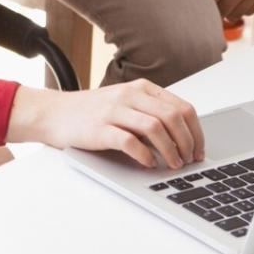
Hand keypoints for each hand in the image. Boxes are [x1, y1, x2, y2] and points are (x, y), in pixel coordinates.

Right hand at [7, 81, 204, 169]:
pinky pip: (130, 142)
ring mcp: (114, 111)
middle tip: (189, 160)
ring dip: (171, 151)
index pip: (182, 107)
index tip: (199, 150)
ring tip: (173, 165)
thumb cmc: (91, 112)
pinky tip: (149, 163)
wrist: (54, 113)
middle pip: (173, 117)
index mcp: (141, 88)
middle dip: (188, 143)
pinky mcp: (100, 129)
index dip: (196, 132)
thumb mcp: (125, 104)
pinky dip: (145, 155)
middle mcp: (130, 95)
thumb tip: (184, 138)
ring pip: (156, 128)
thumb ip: (150, 112)